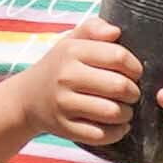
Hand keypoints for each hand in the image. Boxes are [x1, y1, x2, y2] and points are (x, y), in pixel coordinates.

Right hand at [16, 18, 149, 153]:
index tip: (134, 73)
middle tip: (131, 93)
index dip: (135, 67)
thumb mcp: (71, 41)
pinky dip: (117, 132)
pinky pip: (101, 135)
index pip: (118, 56)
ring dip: (127, 113)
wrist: (27, 97)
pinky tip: (118, 126)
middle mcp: (66, 77)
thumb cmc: (59, 66)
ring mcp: (64, 104)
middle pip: (119, 86)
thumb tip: (116, 32)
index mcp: (72, 51)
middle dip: (134, 92)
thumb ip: (94, 28)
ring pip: (112, 112)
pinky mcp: (64, 128)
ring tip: (125, 109)